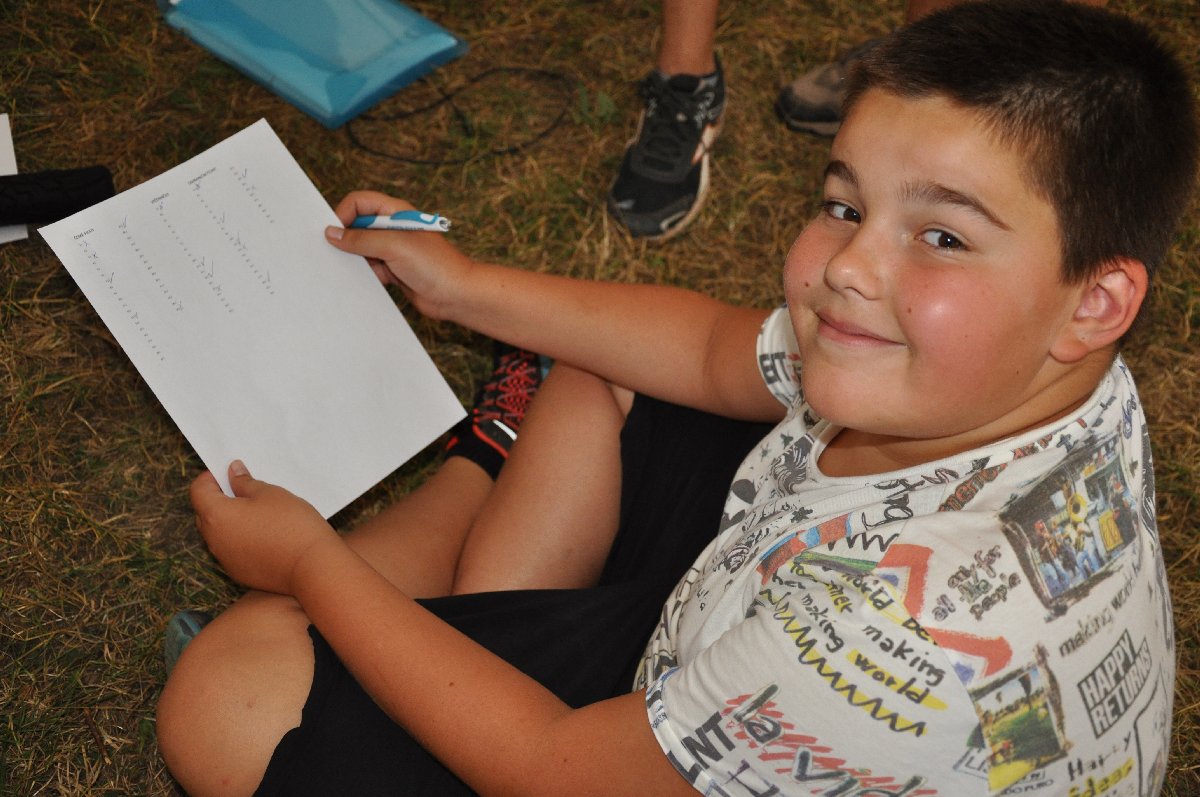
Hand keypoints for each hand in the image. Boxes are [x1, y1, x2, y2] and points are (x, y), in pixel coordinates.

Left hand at [189, 460, 337, 594]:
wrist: (312, 566)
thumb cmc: (291, 524)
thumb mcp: (270, 493)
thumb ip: (245, 482)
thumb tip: (232, 473)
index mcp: (216, 515)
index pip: (198, 490)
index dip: (211, 478)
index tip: (229, 473)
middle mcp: (214, 540)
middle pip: (205, 513)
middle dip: (219, 499)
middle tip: (245, 491)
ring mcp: (225, 559)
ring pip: (219, 533)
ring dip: (230, 521)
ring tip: (259, 514)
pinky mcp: (239, 572)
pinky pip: (232, 550)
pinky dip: (241, 540)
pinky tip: (265, 536)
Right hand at [324, 190, 475, 320]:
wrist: (456, 295)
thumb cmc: (434, 265)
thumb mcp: (393, 246)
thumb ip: (361, 238)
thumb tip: (332, 233)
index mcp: (396, 212)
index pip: (360, 202)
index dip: (343, 214)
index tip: (333, 234)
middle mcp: (393, 228)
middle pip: (358, 225)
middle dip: (346, 239)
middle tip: (336, 254)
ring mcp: (393, 250)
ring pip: (362, 249)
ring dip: (355, 259)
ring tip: (359, 270)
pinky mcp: (394, 270)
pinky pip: (370, 268)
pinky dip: (366, 274)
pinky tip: (369, 282)